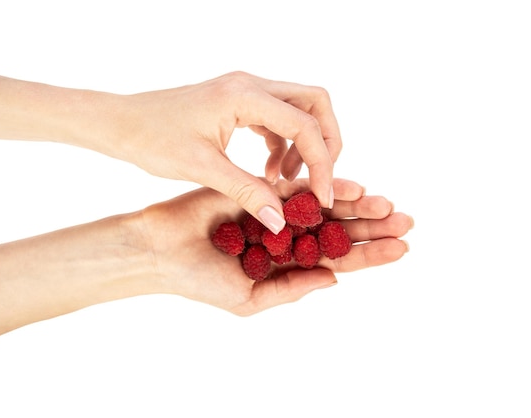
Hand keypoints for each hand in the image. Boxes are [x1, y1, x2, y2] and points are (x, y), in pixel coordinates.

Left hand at [0, 56, 339, 233]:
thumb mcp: (201, 168)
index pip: (306, 124)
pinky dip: (282, 144)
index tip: (322, 197)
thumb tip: (282, 220)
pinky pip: (275, 119)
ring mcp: (243, 90)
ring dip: (303, 144)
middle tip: (318, 180)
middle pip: (315, 102)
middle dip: (326, 141)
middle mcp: (249, 85)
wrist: (119, 122)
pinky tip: (268, 173)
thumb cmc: (150, 139)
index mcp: (244, 95)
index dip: (322, 162)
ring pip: (298, 109)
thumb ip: (246, 192)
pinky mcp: (236, 102)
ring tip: (286, 182)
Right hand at [139, 178, 411, 315]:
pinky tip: (352, 188)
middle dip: (372, 227)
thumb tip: (335, 279)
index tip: (401, 250)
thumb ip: (289, 289)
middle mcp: (286, 237)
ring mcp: (275, 212)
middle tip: (407, 221)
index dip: (369, 256)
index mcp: (286, 264)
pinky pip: (297, 188)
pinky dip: (323, 188)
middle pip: (338, 231)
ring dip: (357, 206)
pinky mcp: (260, 190)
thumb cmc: (198, 281)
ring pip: (323, 207)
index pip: (337, 260)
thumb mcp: (247, 299)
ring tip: (388, 205)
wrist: (161, 251)